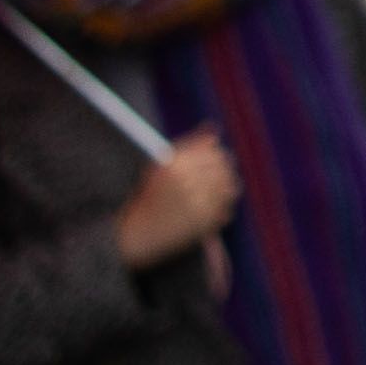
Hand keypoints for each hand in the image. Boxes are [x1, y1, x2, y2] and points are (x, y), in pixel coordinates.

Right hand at [113, 133, 238, 271]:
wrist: (135, 234)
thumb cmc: (146, 196)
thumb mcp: (160, 165)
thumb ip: (190, 145)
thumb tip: (214, 130)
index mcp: (173, 165)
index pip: (212, 151)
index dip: (216, 154)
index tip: (214, 159)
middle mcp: (186, 181)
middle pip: (223, 167)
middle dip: (223, 170)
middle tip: (218, 176)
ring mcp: (197, 203)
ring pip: (230, 187)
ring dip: (226, 188)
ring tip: (214, 193)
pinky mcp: (203, 223)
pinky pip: (226, 209)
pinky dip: (223, 208)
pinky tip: (211, 209)